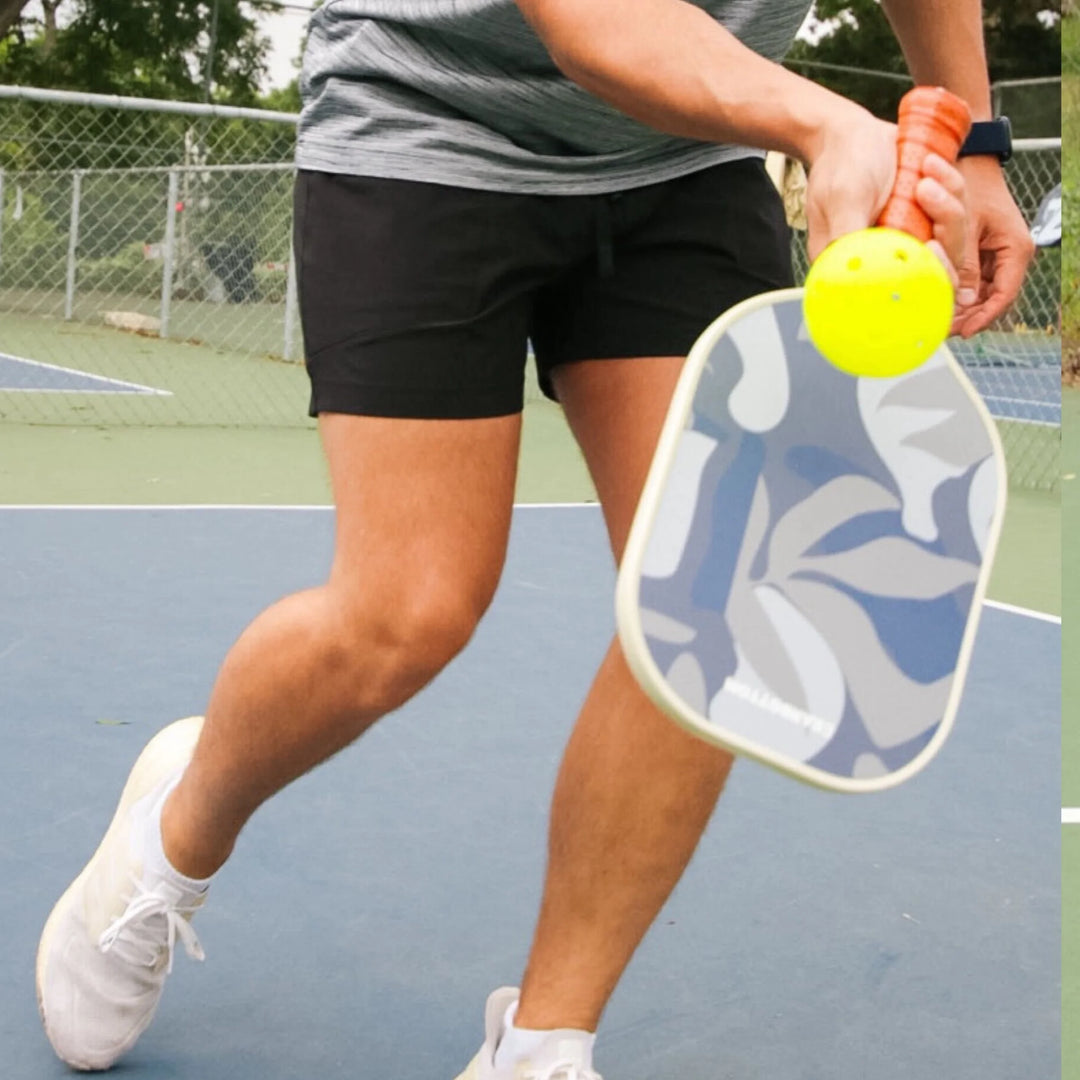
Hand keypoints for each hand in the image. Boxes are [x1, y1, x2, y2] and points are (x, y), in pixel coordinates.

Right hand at [805, 109, 968, 296]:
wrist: (853, 134)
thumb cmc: (841, 165)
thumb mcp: (843, 200)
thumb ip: (849, 237)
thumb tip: (859, 271)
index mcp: (859, 267)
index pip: (900, 293)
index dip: (925, 280)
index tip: (929, 247)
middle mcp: (887, 260)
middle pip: (936, 272)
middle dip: (945, 231)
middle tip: (928, 193)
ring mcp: (910, 240)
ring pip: (952, 242)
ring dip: (949, 202)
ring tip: (926, 171)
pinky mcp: (927, 220)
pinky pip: (957, 213)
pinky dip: (952, 186)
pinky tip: (932, 164)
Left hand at [950, 156, 1034, 337]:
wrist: (968, 160)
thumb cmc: (970, 184)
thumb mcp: (965, 227)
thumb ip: (965, 263)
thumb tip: (963, 301)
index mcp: (1016, 249)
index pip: (1003, 296)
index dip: (983, 318)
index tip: (963, 333)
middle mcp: (1010, 255)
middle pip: (992, 300)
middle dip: (969, 318)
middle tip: (944, 332)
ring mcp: (996, 255)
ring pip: (981, 293)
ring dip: (962, 308)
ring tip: (938, 323)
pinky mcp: (981, 252)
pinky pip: (972, 281)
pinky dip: (957, 292)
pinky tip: (939, 303)